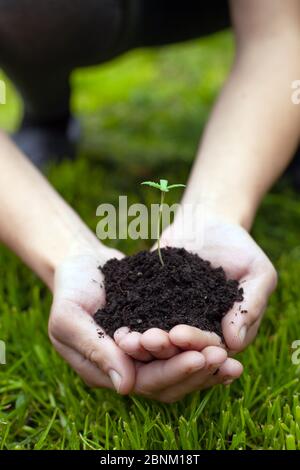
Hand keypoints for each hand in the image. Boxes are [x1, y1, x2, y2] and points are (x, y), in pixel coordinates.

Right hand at [48, 243, 239, 401]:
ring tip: (231, 354)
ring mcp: (143, 352)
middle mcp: (128, 367)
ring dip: (204, 363)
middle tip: (224, 358)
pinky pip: (181, 344)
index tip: (200, 358)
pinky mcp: (155, 331)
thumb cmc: (69, 289)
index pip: (145, 382)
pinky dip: (200, 345)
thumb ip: (94, 350)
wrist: (81, 263)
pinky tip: (222, 337)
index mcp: (106, 371)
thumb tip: (126, 387)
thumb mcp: (69, 318)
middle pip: (168, 380)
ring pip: (178, 366)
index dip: (173, 372)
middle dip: (196, 370)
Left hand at [116, 210, 276, 394]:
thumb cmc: (240, 247)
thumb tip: (235, 341)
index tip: (178, 334)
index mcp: (225, 333)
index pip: (211, 347)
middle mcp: (197, 333)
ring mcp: (173, 322)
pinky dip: (129, 326)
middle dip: (164, 348)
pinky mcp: (152, 308)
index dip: (195, 342)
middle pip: (180, 351)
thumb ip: (251, 305)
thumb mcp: (257, 272)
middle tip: (147, 340)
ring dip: (142, 345)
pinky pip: (140, 321)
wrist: (207, 224)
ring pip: (158, 342)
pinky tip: (116, 328)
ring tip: (126, 340)